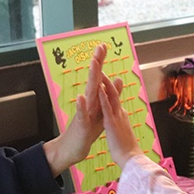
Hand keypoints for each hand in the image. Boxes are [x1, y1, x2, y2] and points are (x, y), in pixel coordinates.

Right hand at [44, 43, 120, 175]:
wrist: (74, 147)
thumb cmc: (88, 129)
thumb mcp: (103, 110)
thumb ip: (111, 94)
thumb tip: (119, 78)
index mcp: (95, 98)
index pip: (99, 76)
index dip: (101, 62)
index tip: (103, 46)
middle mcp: (89, 102)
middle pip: (94, 79)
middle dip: (97, 63)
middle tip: (99, 47)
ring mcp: (84, 112)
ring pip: (89, 93)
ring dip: (91, 79)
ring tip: (93, 64)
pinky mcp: (81, 124)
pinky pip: (81, 114)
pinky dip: (81, 106)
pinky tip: (81, 96)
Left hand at [99, 72, 141, 167]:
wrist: (131, 158)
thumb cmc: (127, 149)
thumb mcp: (123, 132)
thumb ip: (121, 123)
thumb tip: (121, 119)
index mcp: (121, 116)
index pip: (115, 99)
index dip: (110, 88)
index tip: (105, 80)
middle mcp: (120, 113)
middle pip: (114, 93)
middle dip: (107, 81)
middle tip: (101, 69)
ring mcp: (117, 117)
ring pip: (111, 97)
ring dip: (105, 84)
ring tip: (100, 72)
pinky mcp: (112, 124)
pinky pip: (107, 108)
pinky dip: (103, 97)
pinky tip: (99, 88)